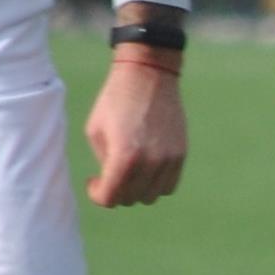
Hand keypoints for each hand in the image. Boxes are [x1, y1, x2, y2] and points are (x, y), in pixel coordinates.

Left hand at [86, 58, 187, 204]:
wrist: (149, 75)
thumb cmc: (115, 100)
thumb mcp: (95, 130)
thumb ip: (103, 162)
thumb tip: (112, 182)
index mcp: (124, 156)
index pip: (109, 198)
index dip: (97, 195)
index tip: (93, 181)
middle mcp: (149, 162)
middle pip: (130, 198)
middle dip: (115, 190)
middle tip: (108, 174)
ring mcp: (168, 159)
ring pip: (150, 196)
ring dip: (136, 189)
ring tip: (129, 171)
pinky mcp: (181, 154)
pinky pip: (168, 186)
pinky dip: (155, 183)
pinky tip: (146, 168)